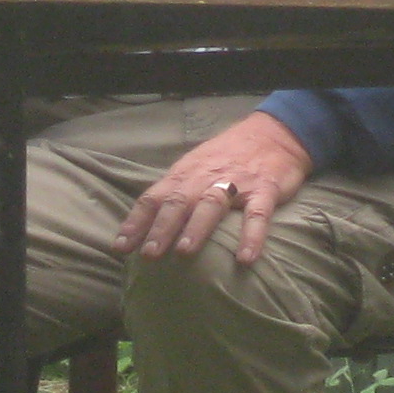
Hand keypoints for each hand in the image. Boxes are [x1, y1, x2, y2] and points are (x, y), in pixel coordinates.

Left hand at [113, 113, 315, 266]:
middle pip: (179, 202)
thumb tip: (142, 226)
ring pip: (212, 205)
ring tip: (184, 252)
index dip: (136, 222)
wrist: (274, 133)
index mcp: (185, 174)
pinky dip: (251, 237)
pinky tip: (245, 259)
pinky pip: (258, 215)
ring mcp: (236, 183)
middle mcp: (206, 177)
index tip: (120, 248)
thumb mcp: (194, 168)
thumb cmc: (227, 157)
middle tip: (148, 255)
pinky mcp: (265, 189)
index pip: (154, 198)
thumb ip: (173, 193)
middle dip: (161, 228)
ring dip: (196, 228)